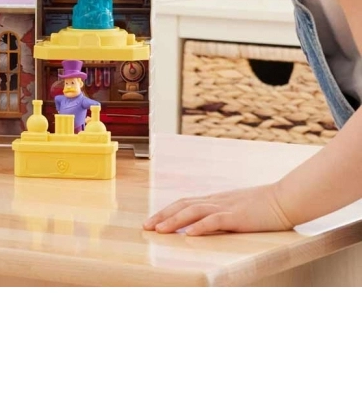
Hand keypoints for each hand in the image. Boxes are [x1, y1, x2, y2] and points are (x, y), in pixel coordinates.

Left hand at [143, 184, 293, 235]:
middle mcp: (216, 201)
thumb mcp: (239, 209)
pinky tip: (189, 234)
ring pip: (194, 211)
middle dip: (163, 215)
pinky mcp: (238, 216)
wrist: (286, 198)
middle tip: (146, 227)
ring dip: (174, 221)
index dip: (167, 211)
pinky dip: (200, 226)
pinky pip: (215, 220)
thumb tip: (208, 225)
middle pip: (183, 205)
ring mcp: (226, 207)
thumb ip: (223, 214)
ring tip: (160, 230)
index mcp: (216, 200)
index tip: (152, 221)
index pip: (185, 203)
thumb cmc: (265, 207)